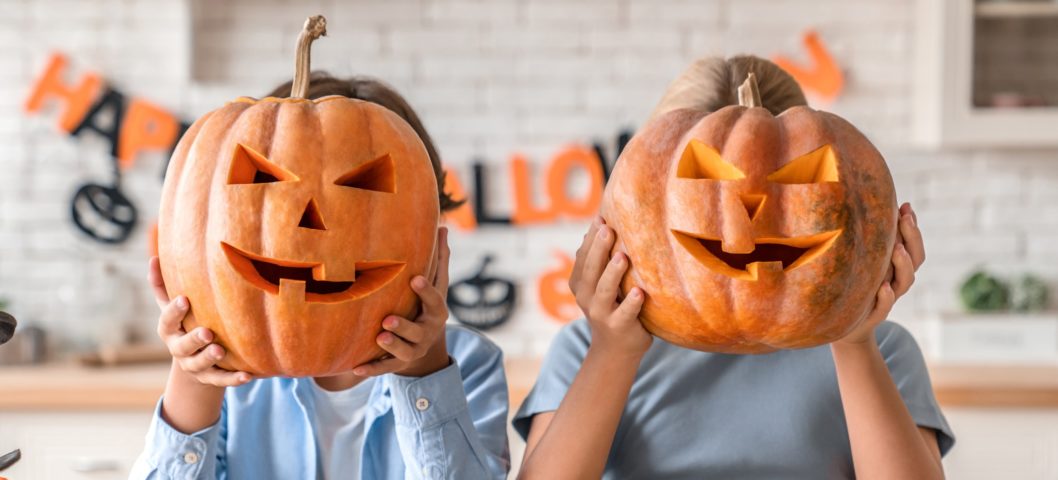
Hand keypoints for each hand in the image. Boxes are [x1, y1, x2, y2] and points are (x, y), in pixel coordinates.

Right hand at [149, 257, 252, 386]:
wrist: (191, 359)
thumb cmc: (184, 323)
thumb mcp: (171, 306)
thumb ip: (162, 285)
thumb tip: (154, 257)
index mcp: (170, 331)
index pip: (167, 321)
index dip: (174, 311)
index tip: (184, 299)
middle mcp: (179, 350)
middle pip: (183, 347)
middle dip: (194, 339)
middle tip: (207, 332)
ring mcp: (195, 366)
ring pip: (200, 365)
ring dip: (210, 358)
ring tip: (222, 350)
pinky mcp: (211, 378)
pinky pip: (222, 380)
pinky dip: (234, 379)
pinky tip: (248, 375)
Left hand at [353, 227, 451, 377]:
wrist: (427, 345)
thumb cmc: (427, 305)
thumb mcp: (437, 285)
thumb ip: (439, 259)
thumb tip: (444, 226)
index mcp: (437, 312)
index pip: (435, 301)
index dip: (426, 291)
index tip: (415, 279)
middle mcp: (427, 332)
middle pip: (417, 331)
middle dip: (404, 326)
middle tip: (388, 320)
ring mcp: (413, 350)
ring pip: (403, 352)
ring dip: (391, 345)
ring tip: (378, 337)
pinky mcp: (398, 363)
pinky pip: (384, 368)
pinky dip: (371, 369)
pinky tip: (354, 368)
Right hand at [570, 217, 650, 357]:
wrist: (615, 349)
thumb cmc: (612, 307)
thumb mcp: (599, 285)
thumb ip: (598, 261)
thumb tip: (599, 225)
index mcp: (580, 284)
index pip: (582, 257)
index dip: (591, 238)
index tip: (601, 218)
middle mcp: (586, 298)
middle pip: (590, 270)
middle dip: (598, 249)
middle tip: (608, 229)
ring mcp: (601, 314)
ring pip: (605, 291)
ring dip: (613, 273)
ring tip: (622, 257)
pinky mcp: (619, 327)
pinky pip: (625, 314)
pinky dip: (631, 303)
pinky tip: (639, 292)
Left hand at [837, 203, 923, 345]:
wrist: (844, 327)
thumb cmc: (854, 288)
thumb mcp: (862, 263)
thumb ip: (868, 242)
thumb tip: (863, 207)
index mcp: (896, 268)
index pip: (913, 246)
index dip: (913, 227)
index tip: (906, 206)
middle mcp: (896, 281)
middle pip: (915, 259)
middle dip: (912, 237)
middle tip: (905, 218)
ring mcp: (887, 299)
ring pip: (905, 281)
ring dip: (903, 264)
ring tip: (897, 248)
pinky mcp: (873, 315)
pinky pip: (884, 307)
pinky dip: (886, 297)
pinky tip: (884, 287)